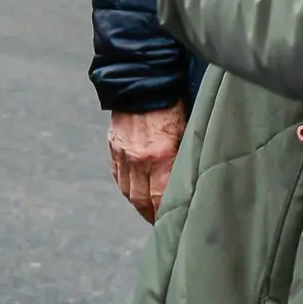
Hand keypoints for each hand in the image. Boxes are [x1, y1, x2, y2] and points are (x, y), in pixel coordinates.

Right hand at [107, 102, 185, 221]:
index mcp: (159, 155)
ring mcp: (122, 153)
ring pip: (128, 191)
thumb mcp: (186, 130)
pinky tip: (136, 192)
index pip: (161, 198)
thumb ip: (184, 157)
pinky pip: (118, 176)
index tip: (174, 223)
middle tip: (161, 224)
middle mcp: (137, 158)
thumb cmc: (172, 103)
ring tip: (149, 212)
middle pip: (141, 200)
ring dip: (139, 204)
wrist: (142, 79)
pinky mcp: (113, 146)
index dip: (166, 215)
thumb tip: (190, 180)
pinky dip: (127, 187)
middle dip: (151, 215)